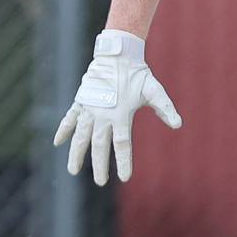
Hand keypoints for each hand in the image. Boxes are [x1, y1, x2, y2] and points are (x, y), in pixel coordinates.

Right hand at [53, 30, 181, 184]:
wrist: (117, 54)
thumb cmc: (137, 74)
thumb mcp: (153, 90)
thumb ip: (165, 107)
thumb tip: (178, 125)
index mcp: (120, 115)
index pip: (122, 144)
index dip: (124, 162)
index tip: (124, 177)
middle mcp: (103, 115)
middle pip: (99, 145)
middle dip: (99, 165)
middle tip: (100, 182)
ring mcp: (89, 109)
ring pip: (80, 136)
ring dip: (76, 154)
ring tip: (72, 171)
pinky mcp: (81, 101)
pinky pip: (69, 118)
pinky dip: (63, 130)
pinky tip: (57, 142)